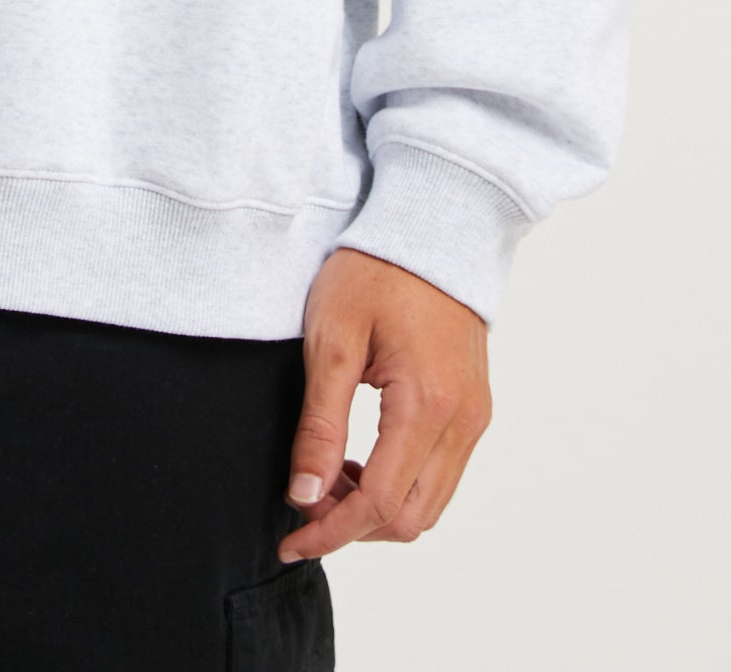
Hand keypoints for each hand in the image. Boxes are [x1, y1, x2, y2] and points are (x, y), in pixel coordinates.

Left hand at [279, 248, 490, 562]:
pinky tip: (359, 461)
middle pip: (412, 518)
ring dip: (378, 509)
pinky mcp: (474, 409)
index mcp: (427, 406)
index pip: (382, 505)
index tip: (291, 539)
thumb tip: (304, 495)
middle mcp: (463, 422)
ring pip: (431, 504)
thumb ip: (320, 424)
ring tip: (327, 479)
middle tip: (303, 503)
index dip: (332, 532)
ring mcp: (475, 418)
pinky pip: (442, 474)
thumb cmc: (375, 271)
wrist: (430, 227)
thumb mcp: (331, 341)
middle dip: (354, 527)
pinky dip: (401, 486)